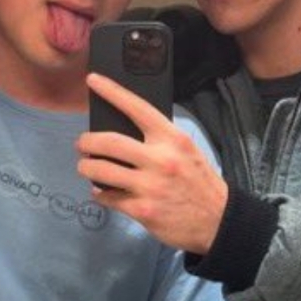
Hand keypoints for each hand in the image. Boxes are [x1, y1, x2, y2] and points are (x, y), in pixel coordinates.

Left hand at [76, 73, 228, 252]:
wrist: (218, 219)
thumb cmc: (199, 182)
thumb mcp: (186, 151)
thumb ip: (159, 140)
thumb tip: (124, 131)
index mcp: (172, 139)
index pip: (137, 108)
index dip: (112, 92)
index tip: (93, 81)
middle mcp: (160, 160)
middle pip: (109, 142)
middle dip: (87, 141)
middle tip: (82, 143)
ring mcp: (149, 186)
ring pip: (101, 171)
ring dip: (86, 168)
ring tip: (86, 167)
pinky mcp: (142, 210)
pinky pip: (108, 197)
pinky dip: (100, 193)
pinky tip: (101, 191)